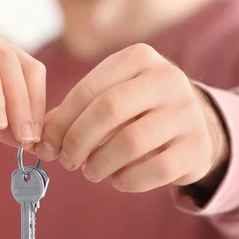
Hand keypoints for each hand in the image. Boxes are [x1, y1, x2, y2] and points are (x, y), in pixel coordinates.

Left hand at [35, 43, 228, 192]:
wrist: (197, 124)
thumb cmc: (137, 111)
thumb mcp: (109, 97)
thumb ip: (73, 113)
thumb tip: (40, 141)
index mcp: (139, 58)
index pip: (88, 89)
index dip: (61, 121)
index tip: (46, 144)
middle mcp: (168, 79)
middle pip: (108, 110)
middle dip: (78, 141)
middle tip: (68, 161)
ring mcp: (187, 113)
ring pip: (130, 142)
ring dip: (100, 164)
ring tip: (91, 171)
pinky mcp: (198, 148)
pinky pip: (154, 170)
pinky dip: (127, 180)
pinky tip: (118, 179)